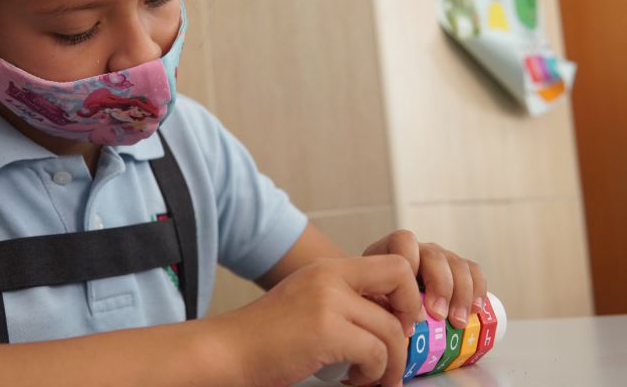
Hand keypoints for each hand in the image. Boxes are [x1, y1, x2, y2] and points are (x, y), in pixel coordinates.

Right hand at [214, 256, 423, 386]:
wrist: (228, 350)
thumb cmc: (266, 336)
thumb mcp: (307, 301)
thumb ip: (342, 300)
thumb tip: (387, 319)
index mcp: (328, 268)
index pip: (391, 263)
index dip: (406, 293)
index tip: (398, 322)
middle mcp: (330, 276)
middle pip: (400, 279)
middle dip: (410, 315)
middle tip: (399, 345)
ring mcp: (327, 301)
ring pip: (391, 329)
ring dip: (391, 362)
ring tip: (375, 378)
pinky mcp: (325, 330)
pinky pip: (375, 353)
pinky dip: (373, 374)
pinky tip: (354, 380)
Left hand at [363, 230, 487, 328]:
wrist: (385, 304)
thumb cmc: (376, 303)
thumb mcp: (369, 299)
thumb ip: (375, 304)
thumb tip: (389, 320)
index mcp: (391, 250)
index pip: (403, 242)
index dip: (409, 263)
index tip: (409, 296)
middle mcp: (418, 251)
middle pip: (434, 256)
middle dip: (440, 286)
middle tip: (438, 316)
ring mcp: (440, 259)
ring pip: (457, 264)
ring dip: (461, 294)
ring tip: (457, 322)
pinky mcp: (457, 271)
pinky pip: (474, 272)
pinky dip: (478, 290)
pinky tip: (475, 310)